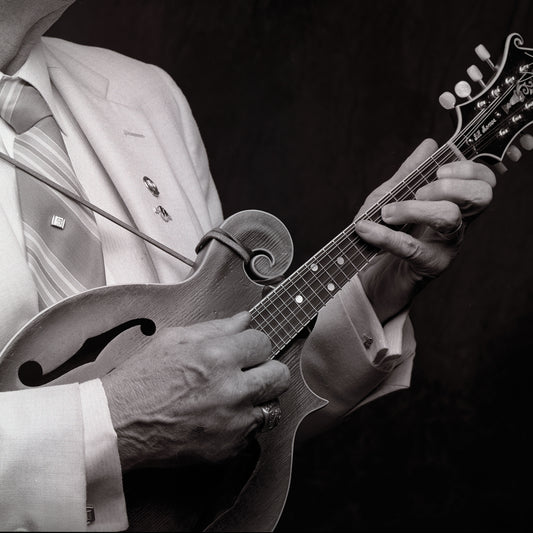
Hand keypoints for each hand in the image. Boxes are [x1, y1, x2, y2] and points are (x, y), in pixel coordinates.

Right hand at [101, 312, 288, 470]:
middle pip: (280, 375)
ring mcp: (232, 422)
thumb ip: (215, 327)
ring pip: (272, 406)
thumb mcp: (174, 339)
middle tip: (251, 371)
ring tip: (234, 396)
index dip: (254, 344)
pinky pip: (252, 432)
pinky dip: (241, 424)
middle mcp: (230, 390)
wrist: (117, 425)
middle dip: (268, 369)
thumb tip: (243, 319)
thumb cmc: (140, 381)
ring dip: (257, 399)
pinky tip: (218, 416)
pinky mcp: (228, 448)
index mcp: (217, 356)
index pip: (264, 342)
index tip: (247, 349)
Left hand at [354, 138, 495, 322]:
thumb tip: (430, 144)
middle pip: (481, 196)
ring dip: (414, 208)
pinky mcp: (429, 266)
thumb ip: (409, 173)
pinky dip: (384, 235)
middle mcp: (458, 224)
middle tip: (420, 191)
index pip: (483, 180)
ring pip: (450, 218)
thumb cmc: (384, 233)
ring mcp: (447, 246)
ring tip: (387, 213)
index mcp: (454, 203)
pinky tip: (364, 228)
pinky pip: (412, 247)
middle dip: (450, 185)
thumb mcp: (391, 196)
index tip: (440, 168)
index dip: (470, 169)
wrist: (368, 276)